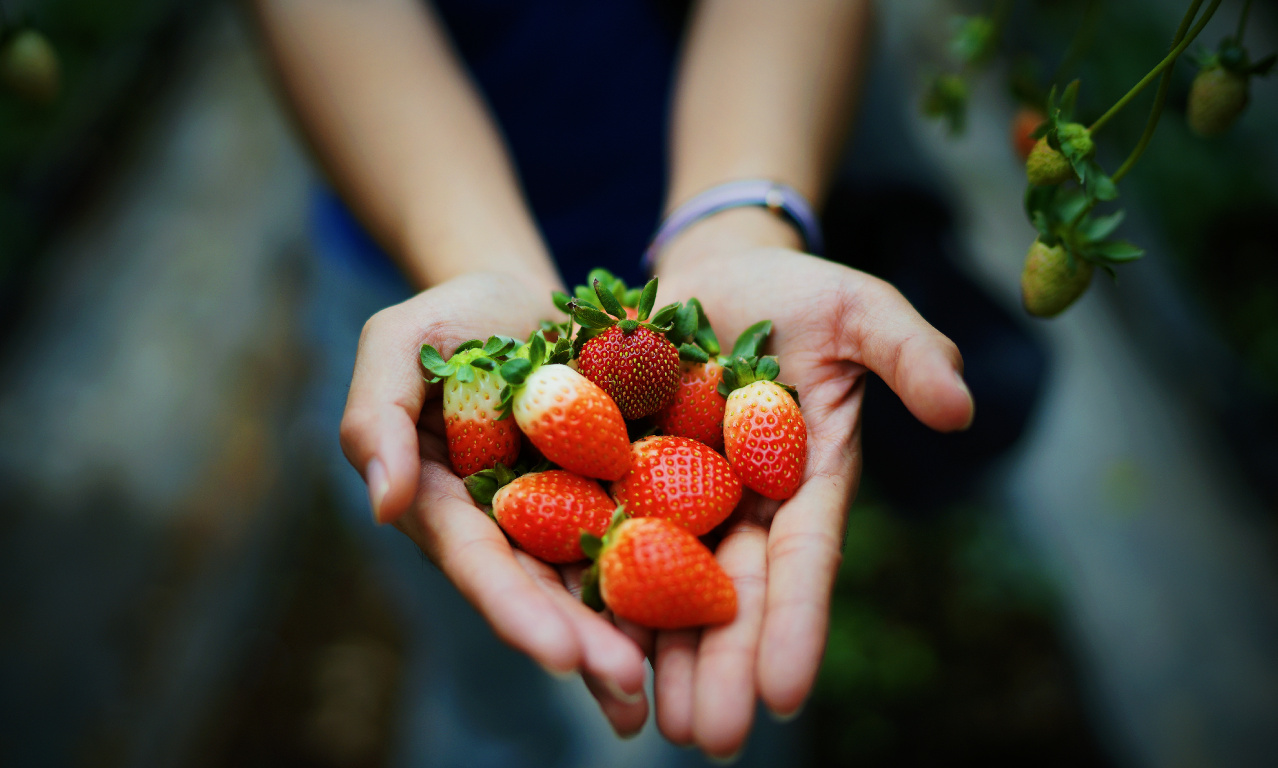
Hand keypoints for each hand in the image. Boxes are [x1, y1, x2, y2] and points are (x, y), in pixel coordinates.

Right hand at [339, 271, 651, 735]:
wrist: (523, 302)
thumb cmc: (448, 319)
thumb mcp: (395, 345)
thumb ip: (377, 416)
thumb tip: (383, 504)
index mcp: (445, 504)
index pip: (477, 562)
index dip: (514, 608)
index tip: (558, 652)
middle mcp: (504, 527)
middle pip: (542, 590)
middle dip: (582, 642)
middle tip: (628, 682)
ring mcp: (562, 515)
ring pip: (593, 583)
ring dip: (625, 633)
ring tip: (660, 687)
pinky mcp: (615, 492)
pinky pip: (645, 535)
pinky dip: (670, 578)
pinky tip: (706, 616)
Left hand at [646, 208, 974, 756]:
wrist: (708, 271)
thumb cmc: (793, 290)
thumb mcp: (858, 309)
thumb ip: (908, 353)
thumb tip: (962, 411)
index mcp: (804, 478)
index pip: (804, 560)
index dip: (796, 623)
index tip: (786, 692)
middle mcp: (744, 504)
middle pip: (734, 594)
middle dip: (725, 666)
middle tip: (713, 738)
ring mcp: (680, 498)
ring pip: (670, 589)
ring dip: (665, 657)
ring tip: (656, 723)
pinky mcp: (620, 479)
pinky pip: (604, 542)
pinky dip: (600, 596)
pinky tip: (587, 653)